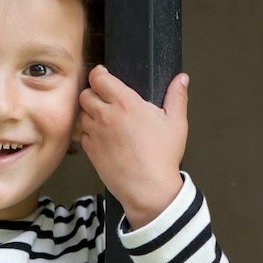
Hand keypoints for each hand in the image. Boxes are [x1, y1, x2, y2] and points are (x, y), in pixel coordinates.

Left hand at [77, 66, 188, 228]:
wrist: (148, 188)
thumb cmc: (162, 157)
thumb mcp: (176, 123)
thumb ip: (177, 96)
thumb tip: (181, 79)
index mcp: (126, 103)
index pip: (99, 78)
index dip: (99, 74)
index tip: (103, 75)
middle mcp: (106, 116)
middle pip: (85, 94)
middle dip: (92, 93)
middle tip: (104, 99)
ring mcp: (96, 133)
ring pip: (82, 114)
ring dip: (89, 113)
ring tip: (104, 118)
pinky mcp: (90, 150)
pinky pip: (82, 134)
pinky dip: (88, 132)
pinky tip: (102, 136)